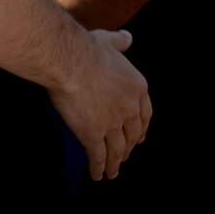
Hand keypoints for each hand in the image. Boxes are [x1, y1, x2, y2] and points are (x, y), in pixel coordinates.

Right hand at [46, 28, 150, 180]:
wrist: (70, 61)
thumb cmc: (87, 48)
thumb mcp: (109, 41)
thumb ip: (120, 42)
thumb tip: (128, 38)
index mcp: (137, 87)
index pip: (145, 114)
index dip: (142, 128)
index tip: (139, 137)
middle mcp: (129, 107)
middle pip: (132, 134)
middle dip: (129, 147)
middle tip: (125, 155)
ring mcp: (112, 123)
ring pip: (117, 149)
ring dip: (115, 163)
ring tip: (112, 173)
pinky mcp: (92, 134)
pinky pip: (98, 156)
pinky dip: (99, 167)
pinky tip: (97, 175)